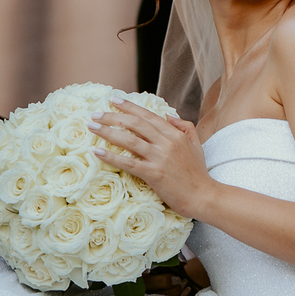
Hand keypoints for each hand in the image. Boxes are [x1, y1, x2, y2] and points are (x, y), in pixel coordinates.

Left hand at [88, 100, 212, 217]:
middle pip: (135, 124)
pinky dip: (112, 157)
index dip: (130, 106)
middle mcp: (166, 142)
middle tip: (96, 114)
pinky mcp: (154, 174)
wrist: (202, 195)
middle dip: (113, 116)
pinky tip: (97, 152)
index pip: (148, 115)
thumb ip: (184, 126)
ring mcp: (160, 158)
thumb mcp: (196, 144)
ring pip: (129, 140)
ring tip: (92, 127)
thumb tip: (167, 114)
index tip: (114, 100)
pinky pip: (129, 163)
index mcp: (175, 133)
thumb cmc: (198, 172)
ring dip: (108, 132)